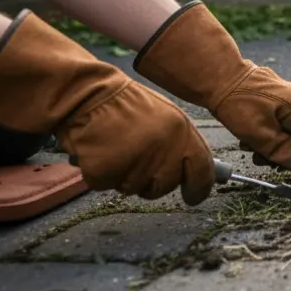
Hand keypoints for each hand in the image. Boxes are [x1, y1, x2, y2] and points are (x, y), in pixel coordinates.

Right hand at [61, 81, 215, 204]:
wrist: (88, 94)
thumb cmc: (126, 104)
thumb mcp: (166, 116)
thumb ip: (181, 143)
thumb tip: (192, 170)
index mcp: (182, 132)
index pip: (202, 170)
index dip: (199, 188)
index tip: (193, 196)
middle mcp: (163, 149)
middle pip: (166, 185)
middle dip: (153, 182)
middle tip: (137, 163)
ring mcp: (134, 161)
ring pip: (134, 188)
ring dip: (123, 176)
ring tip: (116, 149)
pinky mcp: (105, 170)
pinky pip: (105, 185)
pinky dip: (99, 174)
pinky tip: (98, 151)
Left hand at [135, 2, 290, 171]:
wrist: (217, 75)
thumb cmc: (238, 104)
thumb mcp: (259, 135)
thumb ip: (281, 152)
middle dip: (282, 151)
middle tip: (262, 161)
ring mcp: (284, 95)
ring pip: (285, 127)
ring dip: (270, 142)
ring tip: (248, 148)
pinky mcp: (271, 93)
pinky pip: (275, 117)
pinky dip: (265, 130)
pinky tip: (247, 135)